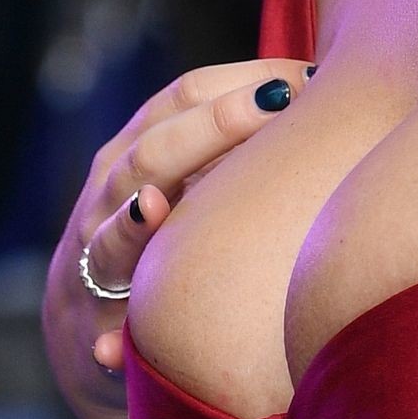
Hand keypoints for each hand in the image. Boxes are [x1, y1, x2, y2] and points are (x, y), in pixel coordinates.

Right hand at [43, 58, 313, 418]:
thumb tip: (326, 88)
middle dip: (213, 126)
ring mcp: (96, 259)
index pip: (185, 95)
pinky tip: (116, 343)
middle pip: (155, 150)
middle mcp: (111, 192)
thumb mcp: (193, 173)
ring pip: (110, 236)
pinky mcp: (97, 328)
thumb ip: (242, 139)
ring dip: (131, 223)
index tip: (308, 75)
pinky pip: (100, 334)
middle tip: (276, 103)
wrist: (91, 321)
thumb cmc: (169, 227)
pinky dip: (109, 338)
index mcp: (141, 143)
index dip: (244, 80)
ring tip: (153, 205)